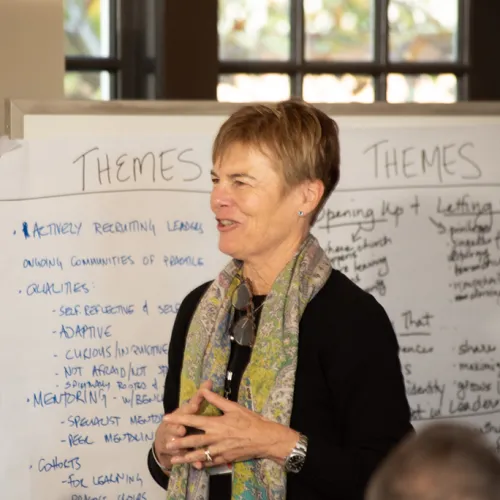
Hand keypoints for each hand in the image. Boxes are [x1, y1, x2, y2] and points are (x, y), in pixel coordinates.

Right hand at [153, 380, 211, 471]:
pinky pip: (186, 459)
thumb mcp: (188, 408)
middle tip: (181, 430)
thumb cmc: (179, 420)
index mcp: (180, 415)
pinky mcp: (179, 455)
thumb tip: (209, 381)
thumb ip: (200, 396)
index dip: (189, 407)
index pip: (185, 409)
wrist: (163, 440)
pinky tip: (199, 466)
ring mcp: (175, 442)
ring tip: (186, 450)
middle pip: (176, 428)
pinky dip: (193, 462)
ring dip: (182, 448)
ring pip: (178, 445)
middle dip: (177, 429)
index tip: (194, 405)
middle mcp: (175, 428)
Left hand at [164, 388, 298, 468]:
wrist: (264, 438)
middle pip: (193, 441)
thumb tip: (204, 389)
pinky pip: (211, 462)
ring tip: (174, 459)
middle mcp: (215, 438)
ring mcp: (220, 450)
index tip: (167, 418)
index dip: (179, 419)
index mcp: (216, 424)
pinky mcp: (225, 459)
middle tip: (166, 444)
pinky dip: (201, 463)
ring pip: (199, 455)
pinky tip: (194, 465)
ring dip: (185, 457)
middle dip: (178, 443)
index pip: (193, 421)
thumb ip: (216, 400)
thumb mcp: (233, 407)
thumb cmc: (250, 420)